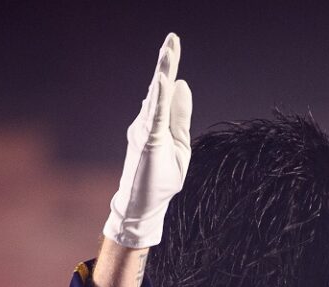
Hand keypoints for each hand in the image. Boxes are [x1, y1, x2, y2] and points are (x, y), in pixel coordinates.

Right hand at [104, 33, 191, 248]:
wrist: (145, 206)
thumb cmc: (160, 180)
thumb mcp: (180, 146)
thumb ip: (180, 117)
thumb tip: (183, 85)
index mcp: (158, 123)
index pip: (167, 90)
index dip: (170, 66)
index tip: (174, 43)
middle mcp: (148, 121)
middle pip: (160, 87)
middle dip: (167, 62)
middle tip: (172, 38)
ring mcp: (145, 130)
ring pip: (156, 96)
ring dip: (163, 72)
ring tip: (169, 50)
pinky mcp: (148, 141)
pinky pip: (155, 115)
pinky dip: (159, 97)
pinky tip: (165, 80)